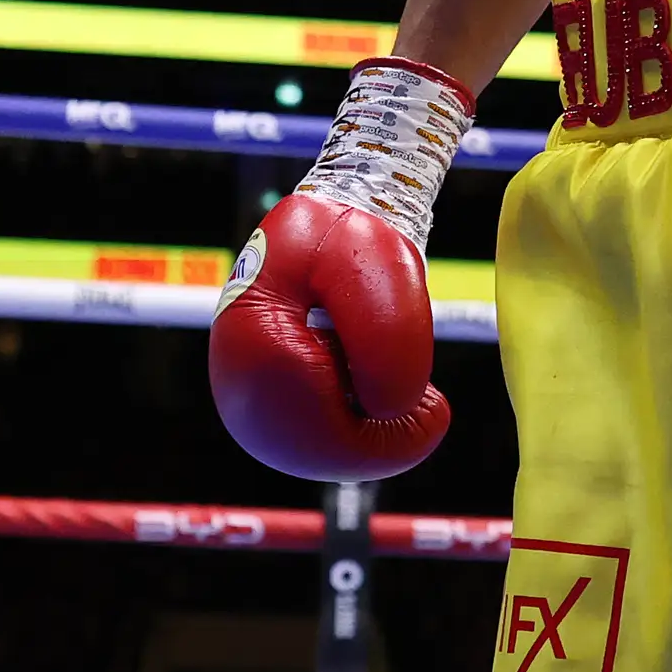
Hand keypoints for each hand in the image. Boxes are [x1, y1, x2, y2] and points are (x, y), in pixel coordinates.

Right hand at [208, 59, 468, 479]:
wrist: (327, 218)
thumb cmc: (358, 234)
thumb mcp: (387, 270)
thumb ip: (390, 341)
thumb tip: (387, 410)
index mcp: (259, 347)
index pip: (330, 433)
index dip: (393, 437)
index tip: (437, 406)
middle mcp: (234, 382)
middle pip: (318, 453)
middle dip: (384, 443)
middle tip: (433, 411)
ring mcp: (240, 397)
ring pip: (313, 452)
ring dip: (369, 433)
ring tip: (409, 393)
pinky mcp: (256, 402)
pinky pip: (307, 439)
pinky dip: (352, 425)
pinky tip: (377, 386)